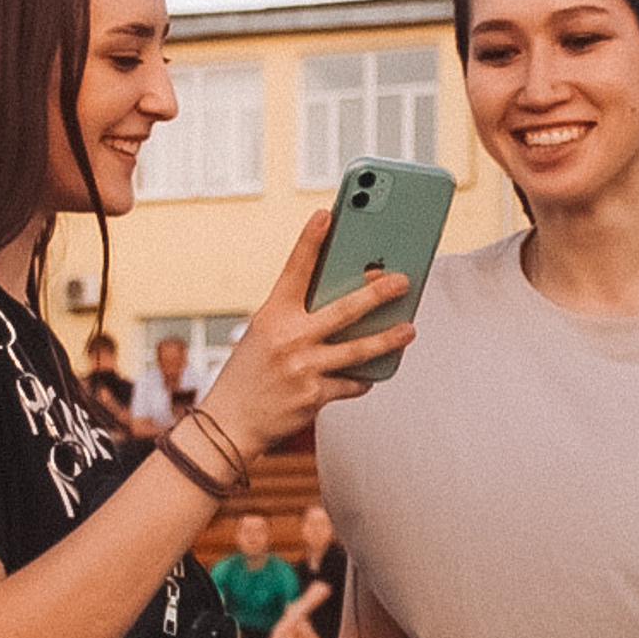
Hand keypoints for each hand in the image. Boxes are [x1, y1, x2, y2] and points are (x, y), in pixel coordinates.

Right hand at [202, 216, 414, 460]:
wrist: (229, 423)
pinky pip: (352, 382)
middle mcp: (288, 337)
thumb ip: (298, 317)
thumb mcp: (264, 335)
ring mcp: (303, 367)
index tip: (326, 214)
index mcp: (272, 314)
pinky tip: (369, 374)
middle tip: (401, 280)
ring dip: (389, 339)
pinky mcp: (315, 395)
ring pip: (359, 349)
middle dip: (378, 292)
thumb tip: (347, 306)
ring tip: (409, 329)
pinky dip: (362, 378)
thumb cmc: (249, 374)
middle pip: (344, 309)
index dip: (310, 240)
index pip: (295, 269)